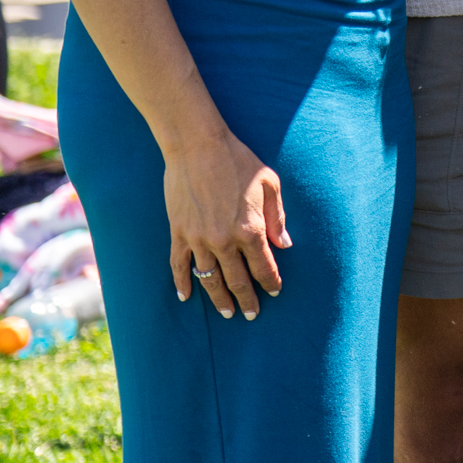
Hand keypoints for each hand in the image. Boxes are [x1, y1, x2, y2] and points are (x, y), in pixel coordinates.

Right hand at [161, 128, 288, 319]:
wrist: (198, 147)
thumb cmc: (239, 161)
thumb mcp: (270, 185)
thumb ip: (277, 218)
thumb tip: (284, 244)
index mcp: (251, 229)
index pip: (264, 266)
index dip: (271, 282)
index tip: (275, 292)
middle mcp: (225, 240)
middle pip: (238, 279)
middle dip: (247, 299)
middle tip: (252, 315)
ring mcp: (199, 239)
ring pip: (210, 278)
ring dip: (218, 298)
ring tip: (227, 313)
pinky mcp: (179, 233)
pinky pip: (179, 265)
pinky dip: (182, 282)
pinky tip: (186, 296)